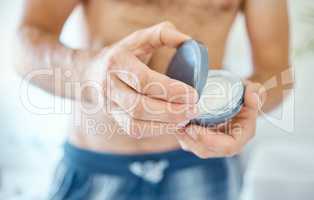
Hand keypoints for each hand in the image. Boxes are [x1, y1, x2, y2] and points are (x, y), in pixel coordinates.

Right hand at [86, 22, 198, 137]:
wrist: (92, 72)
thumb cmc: (123, 54)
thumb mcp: (139, 38)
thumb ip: (164, 34)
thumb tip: (189, 41)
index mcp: (116, 62)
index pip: (143, 80)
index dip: (170, 90)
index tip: (193, 94)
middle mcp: (109, 86)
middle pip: (139, 106)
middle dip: (170, 112)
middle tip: (194, 110)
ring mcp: (109, 105)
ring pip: (135, 123)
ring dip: (164, 125)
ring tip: (185, 119)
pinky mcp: (114, 118)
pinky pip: (134, 130)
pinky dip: (156, 130)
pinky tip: (173, 125)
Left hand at [175, 81, 265, 157]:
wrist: (231, 95)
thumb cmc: (241, 94)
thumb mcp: (251, 90)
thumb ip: (256, 92)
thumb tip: (252, 95)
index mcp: (242, 135)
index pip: (228, 146)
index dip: (210, 140)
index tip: (194, 128)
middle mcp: (226, 143)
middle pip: (206, 150)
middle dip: (191, 140)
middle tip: (179, 125)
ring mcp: (212, 142)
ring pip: (195, 147)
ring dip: (182, 137)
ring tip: (174, 123)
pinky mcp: (200, 139)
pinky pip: (188, 141)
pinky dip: (180, 133)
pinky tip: (173, 123)